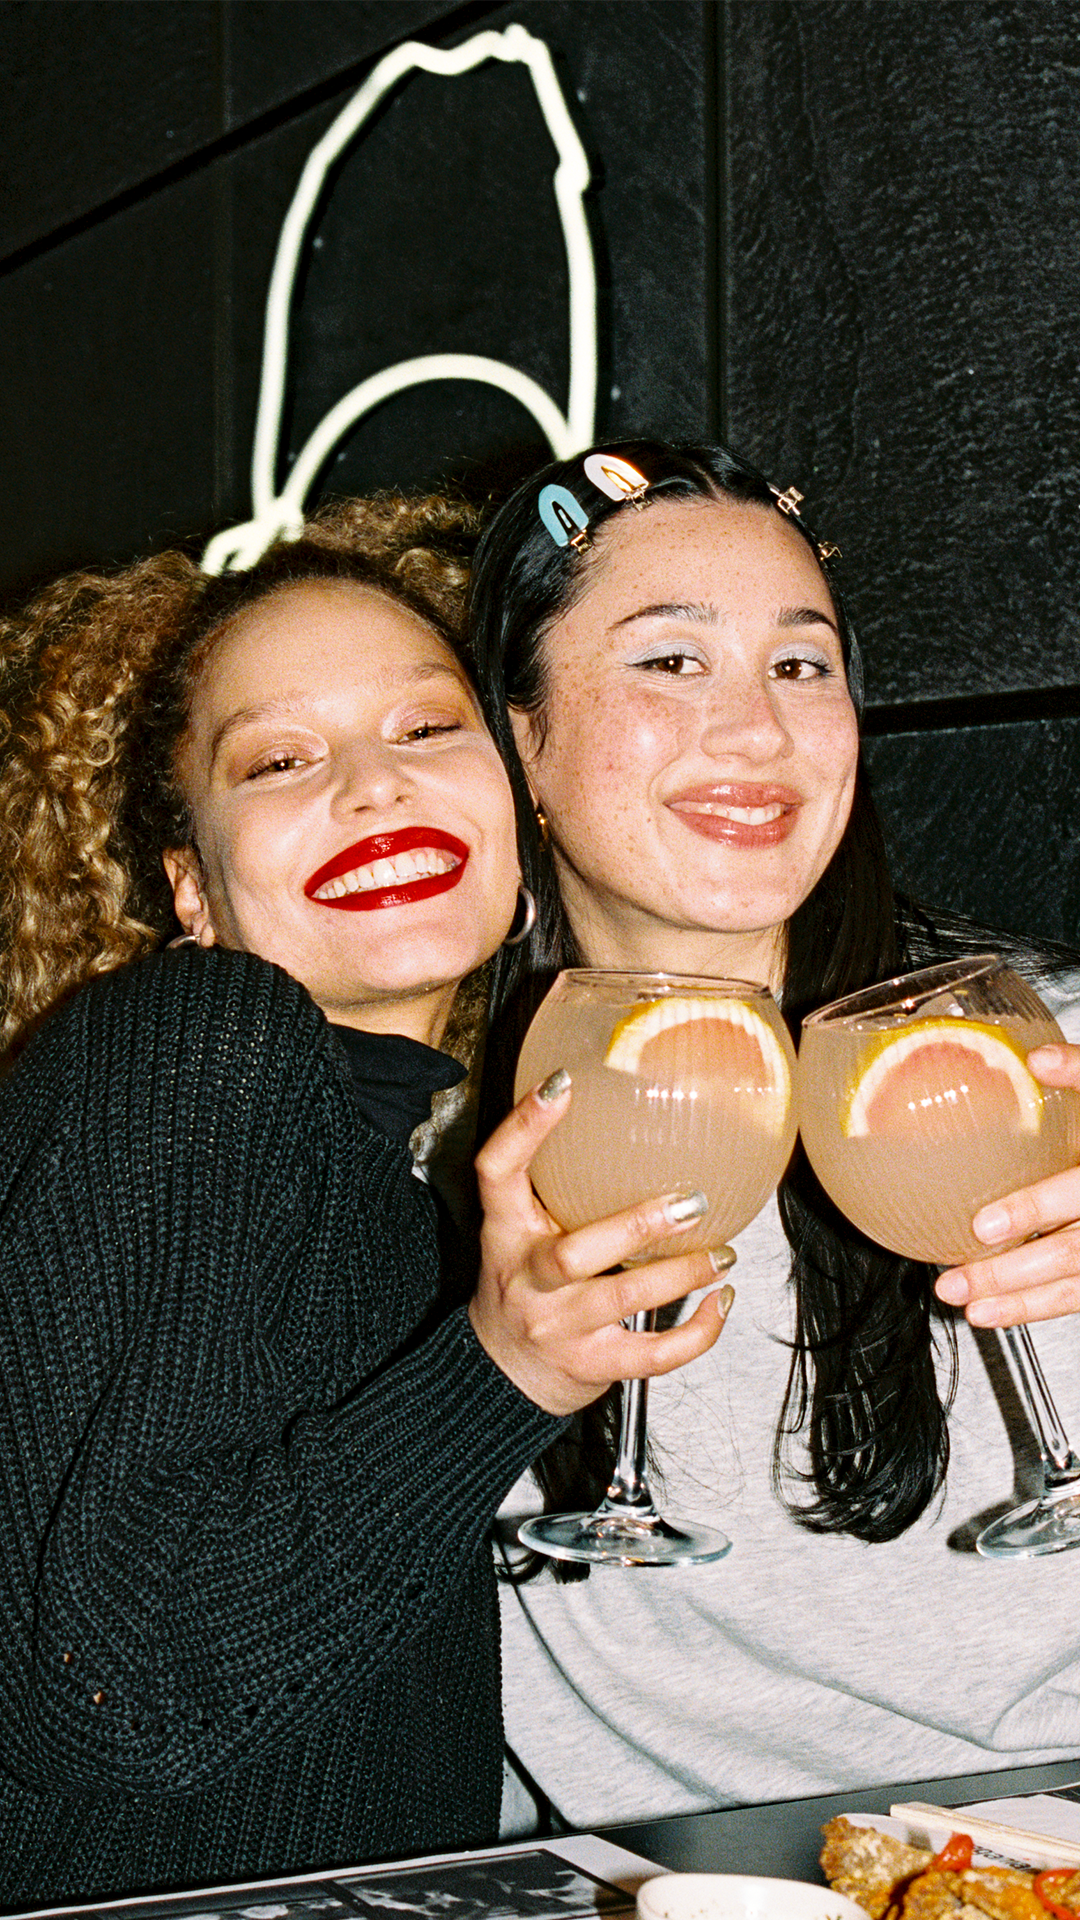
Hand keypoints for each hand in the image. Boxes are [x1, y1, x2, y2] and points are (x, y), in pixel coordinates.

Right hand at [469, 1071, 733, 1416]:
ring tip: (724, 1253)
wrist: (501, 1374)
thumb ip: (550, 1187)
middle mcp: (528, 1281)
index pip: (496, 1172)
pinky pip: (654, 1354)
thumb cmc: (524, 1286)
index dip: (523, 1127)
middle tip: (694, 1202)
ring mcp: (559, 1327)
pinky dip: (698, 1332)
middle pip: (575, 1253)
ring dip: (684, 1273)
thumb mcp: (519, 1232)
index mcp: (506, 1233)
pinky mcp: (592, 1365)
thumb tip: (621, 1114)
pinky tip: (721, 1302)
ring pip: (626, 1299)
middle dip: (639, 1226)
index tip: (562, 1083)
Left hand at [935, 1042, 1079, 1327]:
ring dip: (1024, 1303)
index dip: (1034, 1209)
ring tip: (975, 1310)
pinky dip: (1046, 1305)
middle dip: (1012, 1273)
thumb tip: (1037, 1060)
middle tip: (959, 1282)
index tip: (985, 1225)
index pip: (1079, 1192)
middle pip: (1072, 1252)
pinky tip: (1006, 1311)